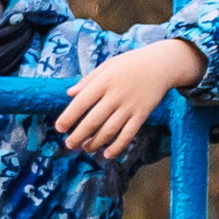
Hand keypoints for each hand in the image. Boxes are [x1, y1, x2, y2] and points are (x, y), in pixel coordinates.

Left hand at [56, 33, 204, 164]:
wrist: (160, 65)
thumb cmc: (130, 64)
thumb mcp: (107, 65)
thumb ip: (88, 80)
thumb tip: (69, 93)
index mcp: (104, 82)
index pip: (82, 102)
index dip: (69, 117)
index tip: (58, 128)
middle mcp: (116, 95)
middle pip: (93, 120)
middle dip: (78, 135)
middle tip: (69, 144)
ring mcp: (129, 106)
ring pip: (109, 130)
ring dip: (95, 142)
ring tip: (85, 148)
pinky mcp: (142, 115)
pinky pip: (128, 134)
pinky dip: (117, 146)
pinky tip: (107, 154)